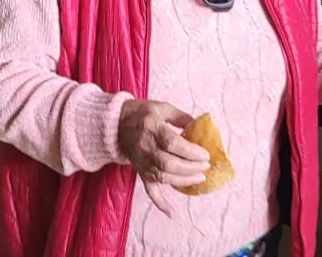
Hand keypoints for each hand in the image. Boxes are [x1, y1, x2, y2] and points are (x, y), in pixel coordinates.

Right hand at [116, 99, 210, 216]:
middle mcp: (145, 147)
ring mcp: (142, 162)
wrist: (116, 125)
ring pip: (162, 177)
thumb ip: (181, 117)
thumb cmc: (142, 114)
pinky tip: (173, 213)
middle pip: (169, 163)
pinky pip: (149, 190)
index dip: (190, 151)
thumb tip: (200, 127)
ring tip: (200, 177)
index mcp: (152, 127)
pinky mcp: (140, 172)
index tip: (205, 153)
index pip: (172, 143)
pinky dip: (160, 203)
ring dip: (184, 180)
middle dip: (191, 167)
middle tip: (206, 165)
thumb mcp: (162, 107)